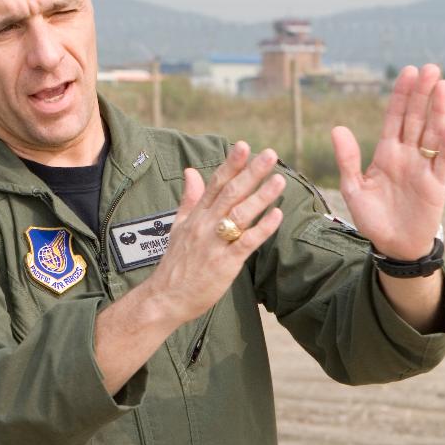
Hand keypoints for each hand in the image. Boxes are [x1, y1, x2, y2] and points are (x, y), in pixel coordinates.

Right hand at [144, 142, 286, 325]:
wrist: (165, 297)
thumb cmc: (176, 264)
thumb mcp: (178, 226)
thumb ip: (189, 199)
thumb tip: (190, 172)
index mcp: (196, 215)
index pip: (215, 184)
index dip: (230, 164)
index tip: (244, 146)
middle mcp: (205, 225)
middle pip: (230, 193)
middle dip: (251, 173)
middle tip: (269, 155)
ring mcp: (215, 243)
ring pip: (240, 214)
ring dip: (261, 196)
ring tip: (279, 180)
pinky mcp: (224, 263)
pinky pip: (246, 242)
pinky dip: (262, 228)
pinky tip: (277, 215)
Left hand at [331, 64, 444, 260]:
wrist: (393, 246)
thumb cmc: (372, 218)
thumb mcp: (354, 188)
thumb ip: (347, 159)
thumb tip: (337, 128)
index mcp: (386, 153)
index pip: (395, 117)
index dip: (401, 96)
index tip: (408, 72)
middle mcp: (408, 154)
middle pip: (417, 118)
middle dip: (422, 94)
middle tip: (431, 68)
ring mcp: (424, 167)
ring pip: (433, 133)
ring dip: (439, 110)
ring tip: (444, 86)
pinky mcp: (437, 183)